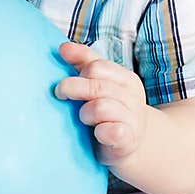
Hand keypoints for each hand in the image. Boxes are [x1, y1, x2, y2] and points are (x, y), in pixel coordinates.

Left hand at [55, 41, 148, 165]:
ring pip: (100, 107)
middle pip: (97, 86)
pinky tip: (97, 133)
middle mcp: (133, 97)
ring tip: (84, 119)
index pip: (98, 67)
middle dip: (73, 89)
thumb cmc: (110, 113)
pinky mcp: (128, 140)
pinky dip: (101, 131)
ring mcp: (133, 119)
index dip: (78, 73)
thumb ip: (84, 62)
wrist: (130, 146)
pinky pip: (111, 131)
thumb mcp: (101, 84)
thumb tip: (63, 47)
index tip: (66, 81)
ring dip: (85, 113)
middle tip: (61, 95)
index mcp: (126, 79)